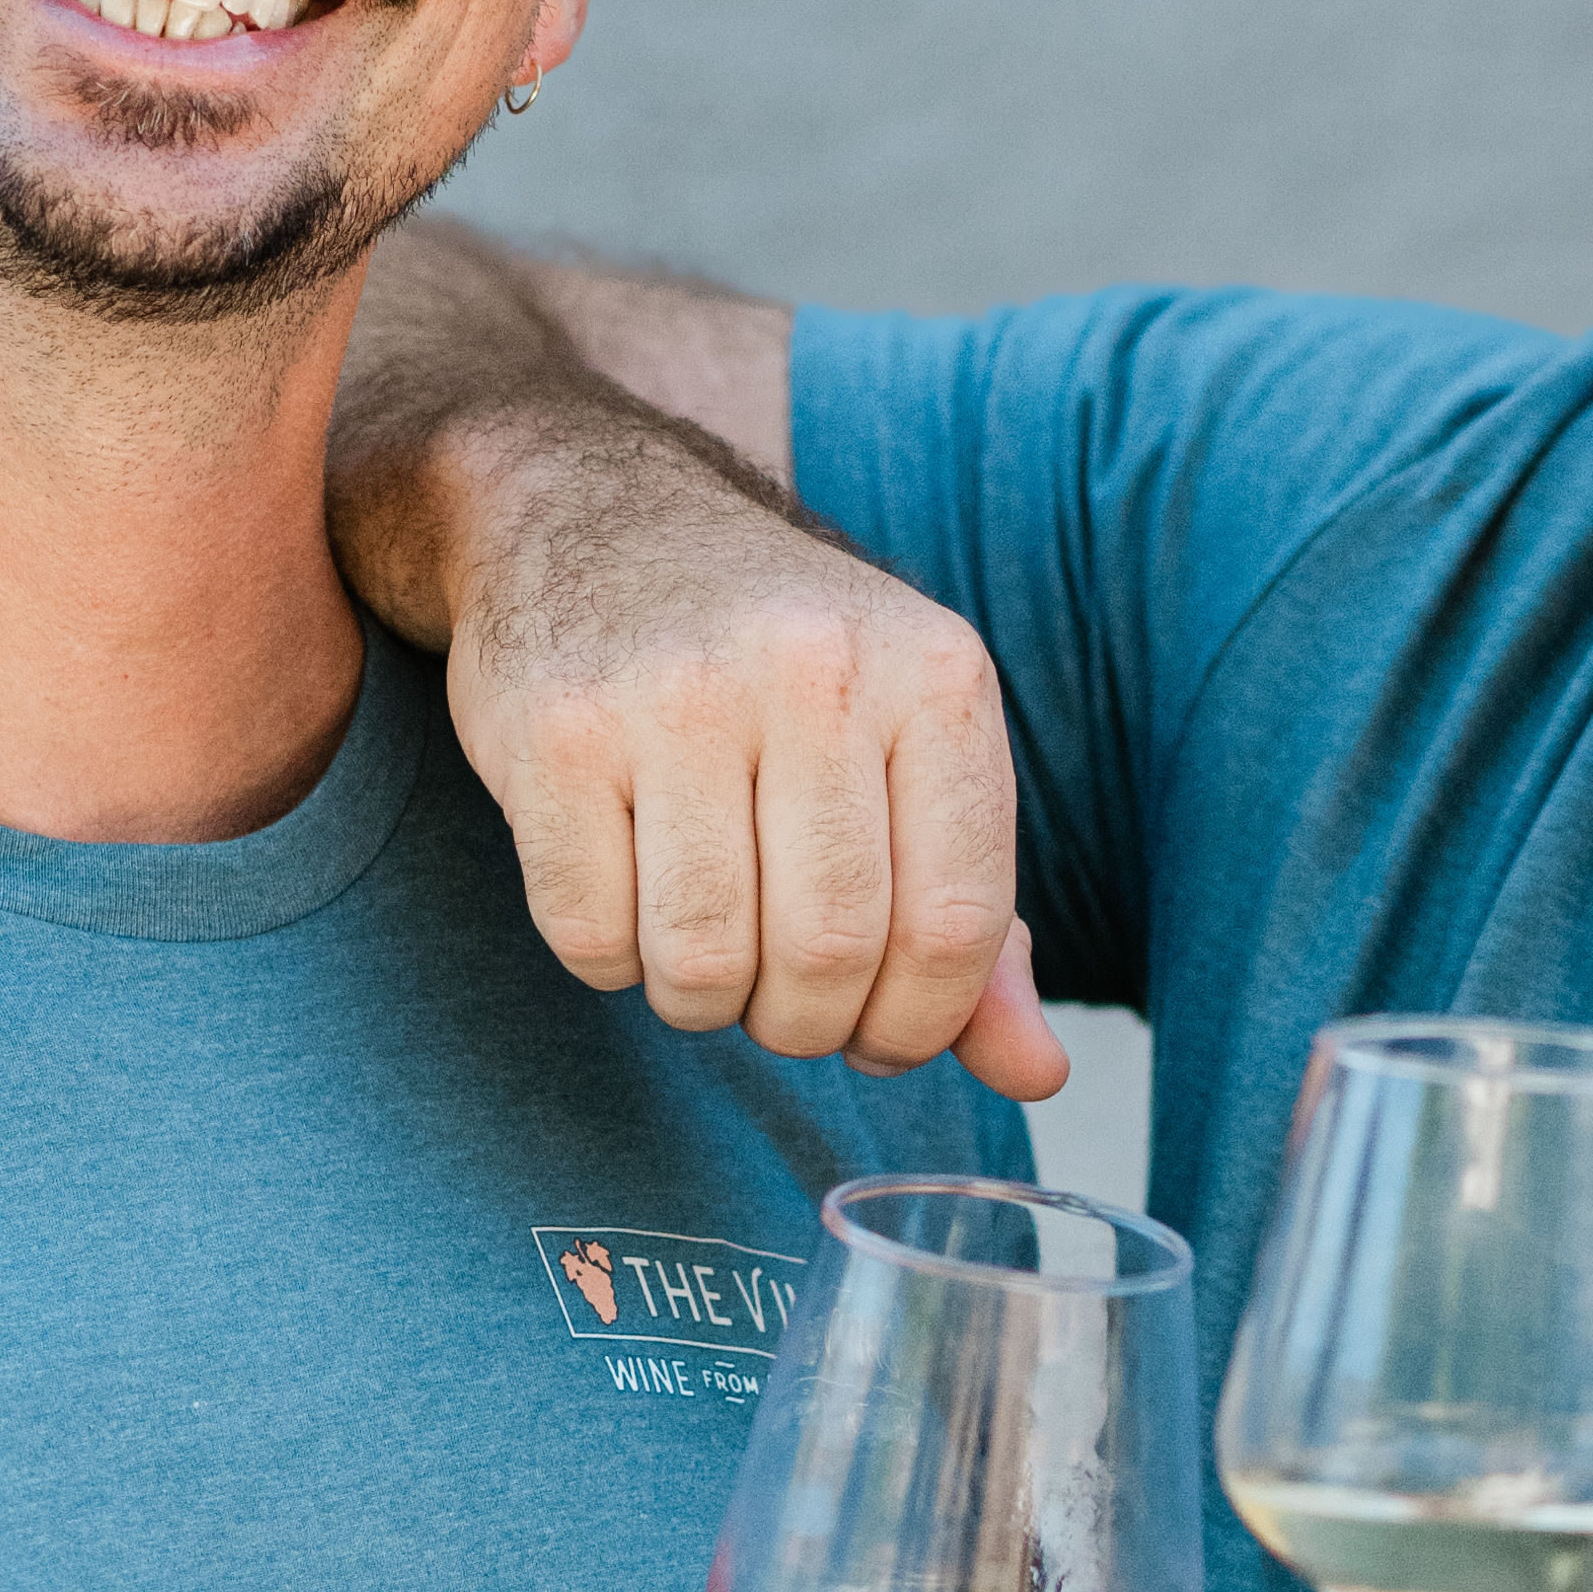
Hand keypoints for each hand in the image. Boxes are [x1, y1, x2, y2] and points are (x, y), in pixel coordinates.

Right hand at [438, 423, 1063, 1095]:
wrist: (587, 516)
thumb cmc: (774, 666)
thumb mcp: (904, 751)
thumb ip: (977, 922)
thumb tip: (1036, 1075)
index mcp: (934, 675)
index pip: (957, 925)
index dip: (921, 1024)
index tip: (880, 1032)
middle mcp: (813, 669)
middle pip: (829, 955)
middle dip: (806, 1023)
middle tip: (782, 999)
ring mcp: (675, 694)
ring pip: (704, 963)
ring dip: (702, 1003)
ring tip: (704, 949)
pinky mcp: (556, 732)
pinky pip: (590, 936)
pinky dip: (610, 962)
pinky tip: (625, 897)